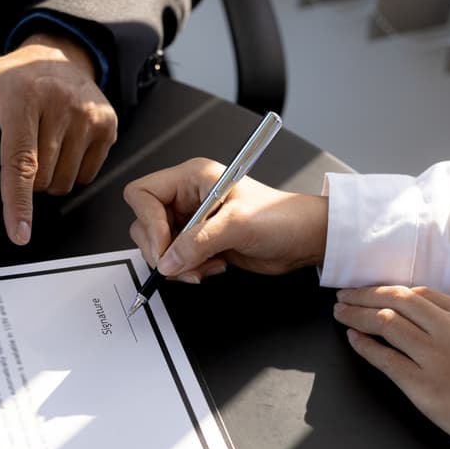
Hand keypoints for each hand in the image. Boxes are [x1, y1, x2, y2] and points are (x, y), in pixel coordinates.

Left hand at [0, 31, 116, 245]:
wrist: (59, 56)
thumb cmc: (10, 79)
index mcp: (24, 97)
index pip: (19, 162)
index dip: (17, 202)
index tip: (19, 234)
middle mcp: (61, 104)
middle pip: (41, 179)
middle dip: (28, 178)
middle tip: (23, 146)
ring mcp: (89, 115)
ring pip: (64, 182)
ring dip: (50, 178)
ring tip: (43, 143)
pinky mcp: (109, 124)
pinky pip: (86, 175)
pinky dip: (72, 170)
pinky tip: (65, 143)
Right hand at [123, 157, 327, 282]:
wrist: (306, 239)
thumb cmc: (282, 217)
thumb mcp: (238, 224)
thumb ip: (198, 242)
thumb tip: (167, 261)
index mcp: (192, 177)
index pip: (143, 194)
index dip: (148, 222)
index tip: (164, 247)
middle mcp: (187, 197)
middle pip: (145, 224)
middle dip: (162, 250)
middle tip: (183, 264)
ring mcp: (191, 222)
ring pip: (158, 246)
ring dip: (177, 264)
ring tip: (204, 267)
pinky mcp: (198, 243)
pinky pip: (175, 260)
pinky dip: (188, 270)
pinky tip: (212, 268)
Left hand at [335, 285, 449, 448]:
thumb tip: (438, 321)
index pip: (420, 294)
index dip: (389, 290)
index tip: (372, 291)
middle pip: (396, 301)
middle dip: (363, 295)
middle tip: (345, 295)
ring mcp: (437, 359)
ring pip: (385, 323)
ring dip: (355, 315)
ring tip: (341, 312)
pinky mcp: (425, 388)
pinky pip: (384, 359)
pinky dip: (363, 345)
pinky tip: (353, 339)